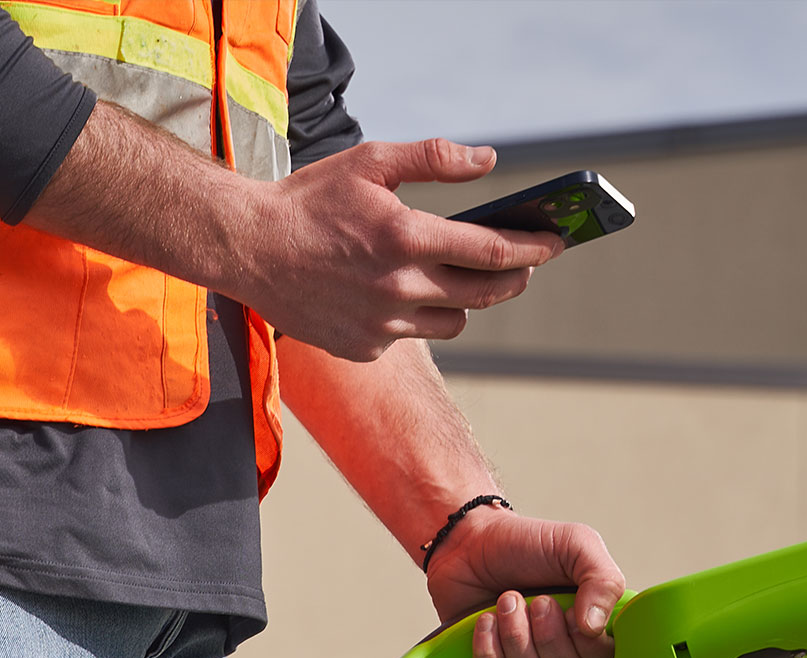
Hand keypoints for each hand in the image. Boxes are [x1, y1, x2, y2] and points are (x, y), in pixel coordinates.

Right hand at [238, 139, 563, 361]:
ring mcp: (381, 326)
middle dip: (514, 279)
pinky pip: (409, 337)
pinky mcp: (364, 348)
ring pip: (452, 323)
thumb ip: (434, 159)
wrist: (250, 250)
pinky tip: (392, 294)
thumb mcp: (371, 162)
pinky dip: (413, 317)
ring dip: (464, 303)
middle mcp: (398, 289)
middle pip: (483, 295)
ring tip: (456, 279)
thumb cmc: (310, 200)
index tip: (555, 242)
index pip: (491, 250)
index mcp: (406, 237)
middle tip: (526, 266)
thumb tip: (488, 162)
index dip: (532, 248)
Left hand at [426, 509, 623, 657]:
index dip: (591, 646)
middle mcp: (569, 652)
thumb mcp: (576, 544)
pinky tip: (486, 622)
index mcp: (596, 624)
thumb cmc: (525, 544)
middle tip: (537, 600)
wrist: (468, 544)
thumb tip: (595, 628)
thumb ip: (603, 579)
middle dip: (550, 638)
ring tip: (507, 600)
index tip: (571, 612)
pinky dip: (490, 653)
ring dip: (517, 637)